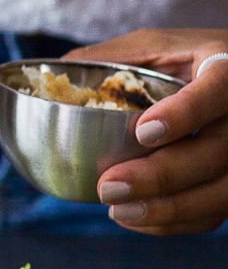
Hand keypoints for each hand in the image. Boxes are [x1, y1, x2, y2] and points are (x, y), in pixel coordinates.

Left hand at [65, 28, 227, 234]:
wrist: (224, 79)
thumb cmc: (183, 61)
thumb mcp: (152, 46)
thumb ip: (112, 57)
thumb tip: (57, 72)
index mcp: (226, 64)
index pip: (220, 88)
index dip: (185, 113)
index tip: (143, 132)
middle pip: (217, 151)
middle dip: (161, 176)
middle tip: (108, 187)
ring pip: (220, 192)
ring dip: (166, 209)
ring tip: (117, 210)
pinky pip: (212, 214)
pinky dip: (171, 223)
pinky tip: (133, 217)